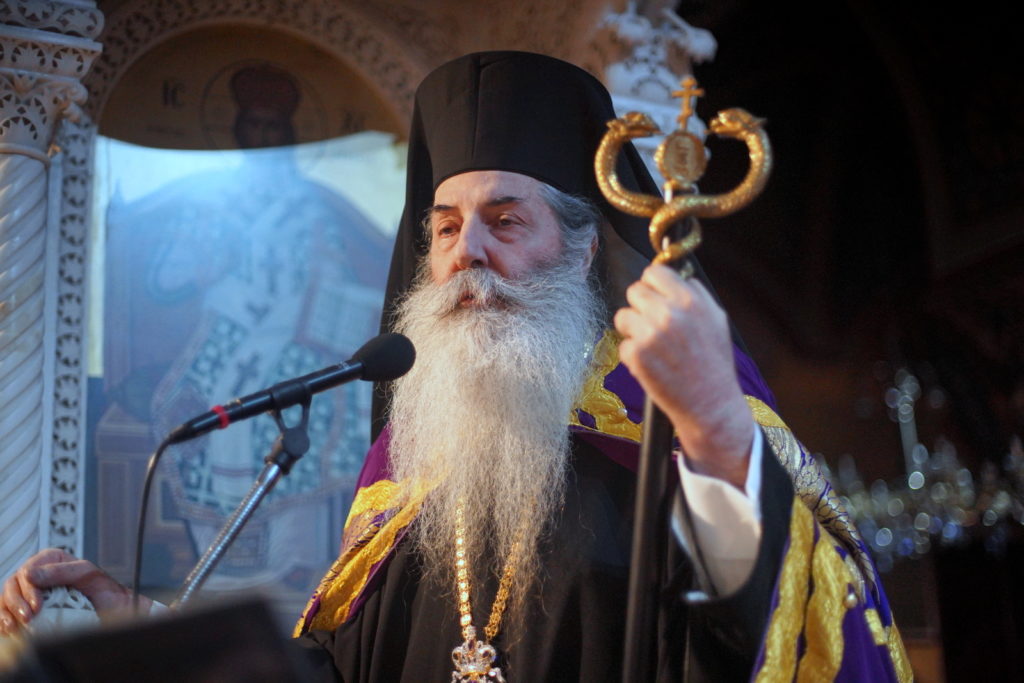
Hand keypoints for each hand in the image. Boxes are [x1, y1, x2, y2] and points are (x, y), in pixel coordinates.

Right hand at [0, 548, 147, 634]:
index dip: (28, 589)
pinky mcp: (31, 609)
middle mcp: (39, 575)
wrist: (114, 608)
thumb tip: (29, 575)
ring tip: (14, 627)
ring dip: (6, 613)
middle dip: (16, 603)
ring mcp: (32, 593)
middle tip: (27, 618)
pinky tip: (9, 630)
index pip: (27, 571)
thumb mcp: (87, 573)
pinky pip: (9, 613)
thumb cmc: (103, 589)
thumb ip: (61, 571)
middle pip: (13, 585)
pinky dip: (5, 621)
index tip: (37, 605)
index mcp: (51, 561)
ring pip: (7, 599)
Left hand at [613, 265, 754, 487]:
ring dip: (633, 329)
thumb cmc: (713, 363)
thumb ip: (696, 294)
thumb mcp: (716, 320)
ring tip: (652, 345)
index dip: (653, 284)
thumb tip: (678, 275)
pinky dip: (633, 354)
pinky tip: (652, 364)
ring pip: (622, 316)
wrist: (710, 403)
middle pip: (634, 290)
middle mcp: (668, 314)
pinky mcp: (636, 355)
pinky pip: (623, 343)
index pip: (654, 272)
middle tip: (653, 324)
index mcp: (690, 301)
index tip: (656, 297)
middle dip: (641, 306)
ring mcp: (649, 335)